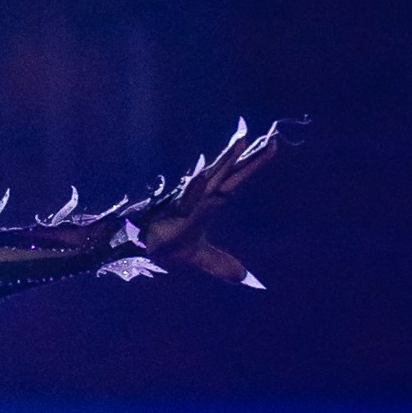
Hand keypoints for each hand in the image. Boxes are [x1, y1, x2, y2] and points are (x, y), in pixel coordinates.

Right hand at [136, 118, 289, 286]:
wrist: (139, 247)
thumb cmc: (166, 243)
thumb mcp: (198, 256)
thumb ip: (218, 262)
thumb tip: (242, 278)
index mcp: (210, 201)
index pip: (236, 178)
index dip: (253, 162)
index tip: (272, 145)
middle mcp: (201, 195)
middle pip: (229, 171)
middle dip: (246, 154)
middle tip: (267, 134)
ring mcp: (188, 201)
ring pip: (211, 176)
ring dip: (225, 160)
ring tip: (240, 142)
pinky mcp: (174, 212)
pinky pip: (187, 197)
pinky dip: (194, 186)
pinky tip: (202, 173)